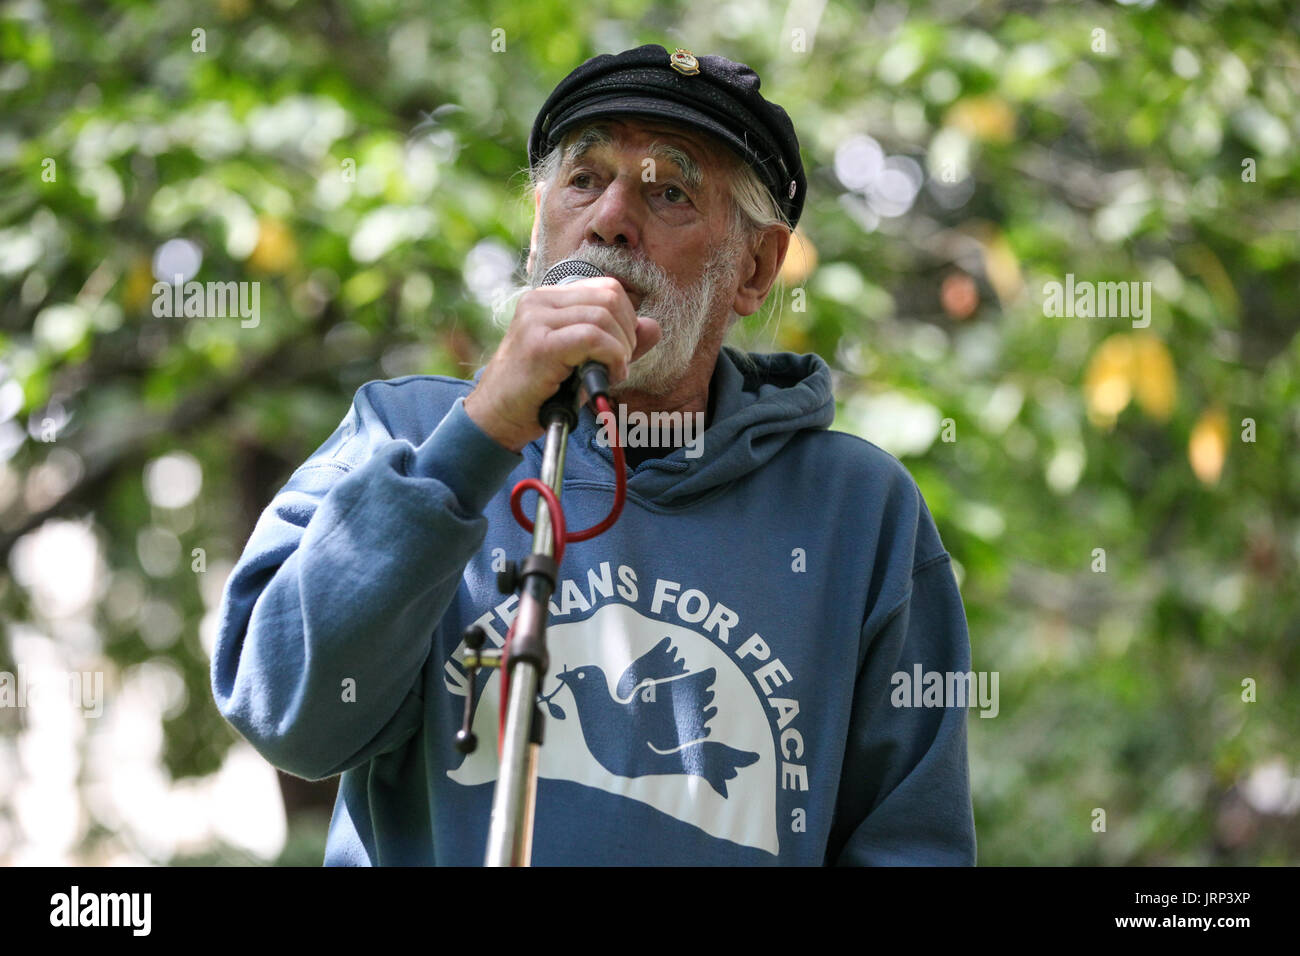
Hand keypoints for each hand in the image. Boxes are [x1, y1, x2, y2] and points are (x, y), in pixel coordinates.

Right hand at [464, 277, 661, 452]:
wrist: (497, 418)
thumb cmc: (540, 391)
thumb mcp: (584, 361)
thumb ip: (619, 342)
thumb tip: (655, 326)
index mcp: (548, 298)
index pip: (606, 288)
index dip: (627, 318)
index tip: (621, 350)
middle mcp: (539, 301)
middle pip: (609, 297)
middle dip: (627, 333)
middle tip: (619, 364)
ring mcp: (536, 320)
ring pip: (603, 317)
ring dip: (620, 349)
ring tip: (611, 373)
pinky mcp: (538, 345)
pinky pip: (592, 338)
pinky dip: (612, 357)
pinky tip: (609, 376)